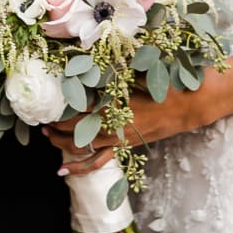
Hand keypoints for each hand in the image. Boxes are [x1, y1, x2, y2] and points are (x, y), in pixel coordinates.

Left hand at [44, 86, 208, 162]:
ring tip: (48, 137)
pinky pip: (98, 161)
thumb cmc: (166, 83)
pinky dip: (79, 167)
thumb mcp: (139, 71)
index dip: (60, 107)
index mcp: (114, 102)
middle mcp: (113, 123)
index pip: (78, 107)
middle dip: (56, 125)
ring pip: (81, 145)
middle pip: (75, 127)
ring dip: (61, 142)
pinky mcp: (125, 146)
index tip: (47, 102)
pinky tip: (61, 171)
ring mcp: (118, 137)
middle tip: (42, 118)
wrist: (190, 105)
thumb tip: (91, 61)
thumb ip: (114, 70)